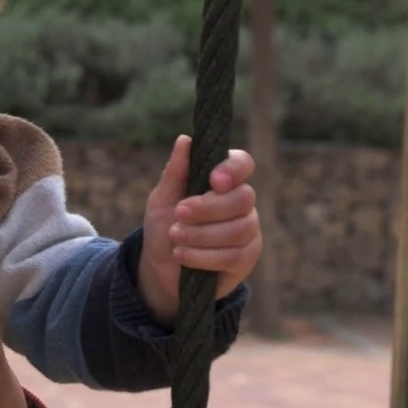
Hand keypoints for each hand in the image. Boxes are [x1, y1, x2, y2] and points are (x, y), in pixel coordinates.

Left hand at [136, 135, 260, 324]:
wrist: (159, 267)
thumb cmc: (165, 226)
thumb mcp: (162, 199)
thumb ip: (175, 172)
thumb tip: (185, 140)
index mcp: (224, 181)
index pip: (243, 164)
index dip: (233, 170)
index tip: (213, 181)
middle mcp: (242, 204)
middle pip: (243, 198)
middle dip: (208, 207)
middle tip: (179, 213)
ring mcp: (248, 232)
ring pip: (238, 229)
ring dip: (201, 234)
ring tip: (175, 236)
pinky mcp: (245, 260)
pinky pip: (233, 256)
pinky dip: (203, 256)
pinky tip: (182, 256)